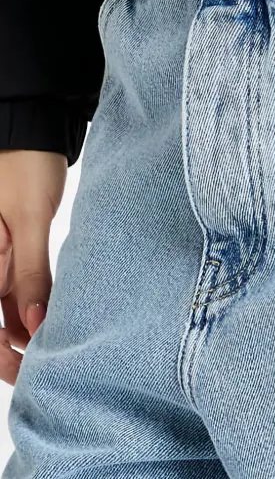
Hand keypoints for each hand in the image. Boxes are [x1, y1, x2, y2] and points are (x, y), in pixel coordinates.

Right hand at [0, 149, 67, 385]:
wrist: (32, 130)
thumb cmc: (26, 164)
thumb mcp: (30, 218)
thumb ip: (30, 272)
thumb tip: (33, 322)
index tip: (20, 367)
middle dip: (6, 350)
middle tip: (36, 367)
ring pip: (0, 312)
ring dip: (18, 335)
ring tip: (47, 352)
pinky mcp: (9, 256)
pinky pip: (12, 294)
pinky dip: (26, 312)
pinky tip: (46, 325)